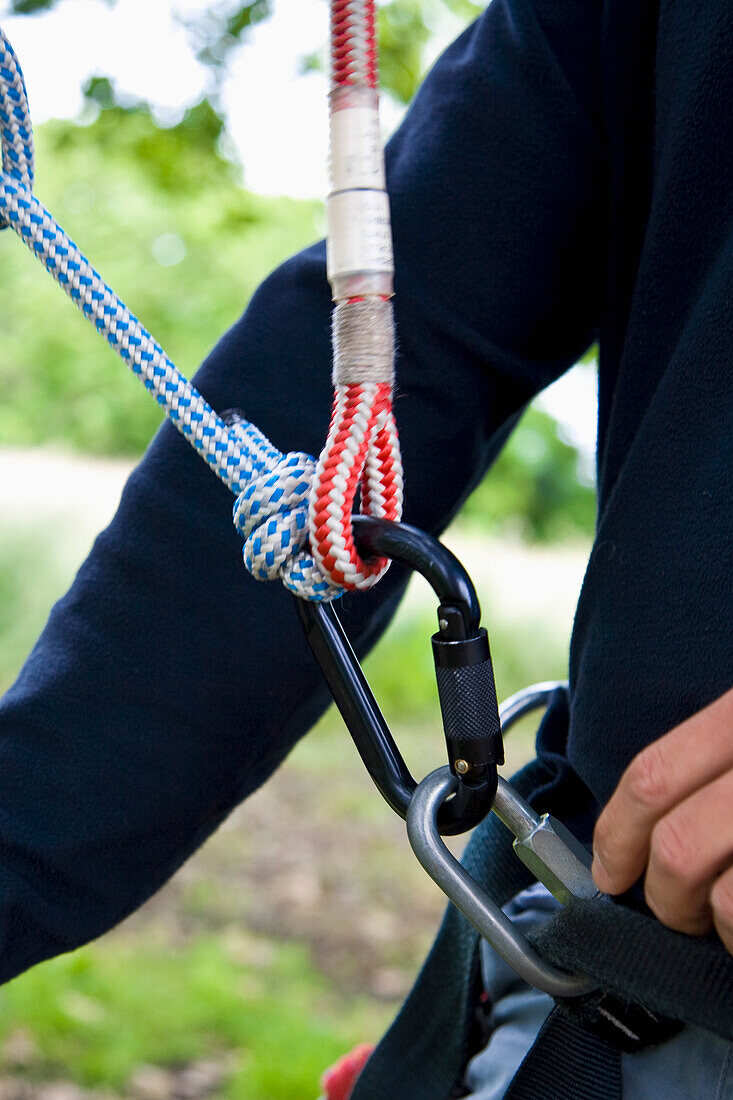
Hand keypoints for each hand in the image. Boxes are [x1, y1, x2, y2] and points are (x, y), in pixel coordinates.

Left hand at [591, 686, 732, 953]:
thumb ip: (705, 762)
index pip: (650, 777)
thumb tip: (639, 837)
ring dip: (713, 924)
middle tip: (677, 911)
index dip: (615, 835)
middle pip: (676, 847)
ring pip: (718, 895)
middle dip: (663, 899)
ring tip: (726, 919)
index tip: (607, 871)